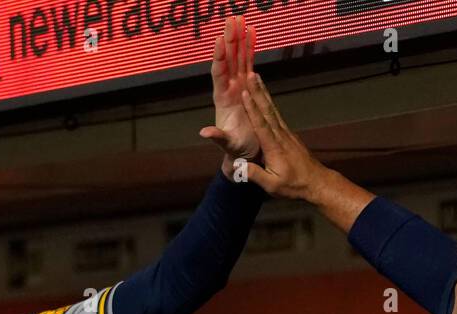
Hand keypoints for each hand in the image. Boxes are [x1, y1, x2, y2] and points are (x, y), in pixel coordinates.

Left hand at [199, 16, 258, 172]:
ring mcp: (238, 84)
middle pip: (228, 59)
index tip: (220, 40)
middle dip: (229, 39)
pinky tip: (252, 31)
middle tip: (231, 19)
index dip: (219, 57)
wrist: (245, 150)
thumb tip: (204, 133)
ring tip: (240, 18)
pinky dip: (250, 47)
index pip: (219, 73)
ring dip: (239, 38)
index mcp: (222, 98)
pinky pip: (249, 62)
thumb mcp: (227, 144)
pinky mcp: (248, 85)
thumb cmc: (236, 148)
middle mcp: (229, 87)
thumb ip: (217, 137)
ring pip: (238, 57)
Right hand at [237, 72, 375, 230]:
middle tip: (250, 75)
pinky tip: (265, 97)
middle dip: (257, 92)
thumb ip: (255, 175)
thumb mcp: (272, 185)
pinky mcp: (289, 135)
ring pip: (272, 110)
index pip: (261, 124)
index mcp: (274, 148)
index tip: (244, 93)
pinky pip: (276, 115)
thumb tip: (237, 167)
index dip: (252, 109)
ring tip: (256, 78)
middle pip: (267, 111)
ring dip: (263, 93)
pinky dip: (269, 103)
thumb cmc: (294, 185)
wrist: (316, 183)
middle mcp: (281, 136)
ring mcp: (286, 134)